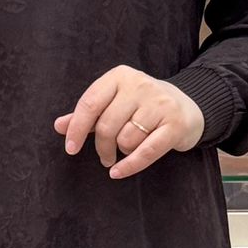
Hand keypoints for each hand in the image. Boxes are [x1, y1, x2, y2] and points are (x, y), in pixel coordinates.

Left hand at [54, 65, 204, 179]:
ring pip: (125, 140)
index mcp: (120, 76)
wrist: (188, 107)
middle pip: (106, 126)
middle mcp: (140, 85)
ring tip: (129, 148)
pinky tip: (118, 172)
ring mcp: (160, 104)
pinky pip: (145, 152)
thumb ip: (88, 114)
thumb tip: (58, 126)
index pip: (90, 103)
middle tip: (104, 157)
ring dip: (123, 151)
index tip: (71, 148)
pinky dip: (129, 166)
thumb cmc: (143, 107)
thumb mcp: (115, 103)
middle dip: (101, 148)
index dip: (77, 129)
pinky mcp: (175, 124)